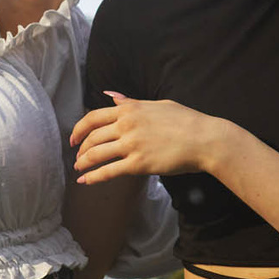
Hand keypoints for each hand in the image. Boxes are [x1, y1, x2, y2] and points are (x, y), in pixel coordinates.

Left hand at [69, 92, 234, 183]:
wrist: (204, 139)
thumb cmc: (186, 120)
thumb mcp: (157, 104)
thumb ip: (131, 102)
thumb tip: (111, 96)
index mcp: (129, 109)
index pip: (93, 117)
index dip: (78, 129)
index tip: (74, 138)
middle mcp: (126, 125)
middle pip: (92, 137)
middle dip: (80, 148)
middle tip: (76, 156)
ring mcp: (132, 144)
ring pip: (96, 154)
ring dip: (83, 163)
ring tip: (79, 169)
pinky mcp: (138, 164)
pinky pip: (109, 171)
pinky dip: (93, 177)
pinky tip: (85, 181)